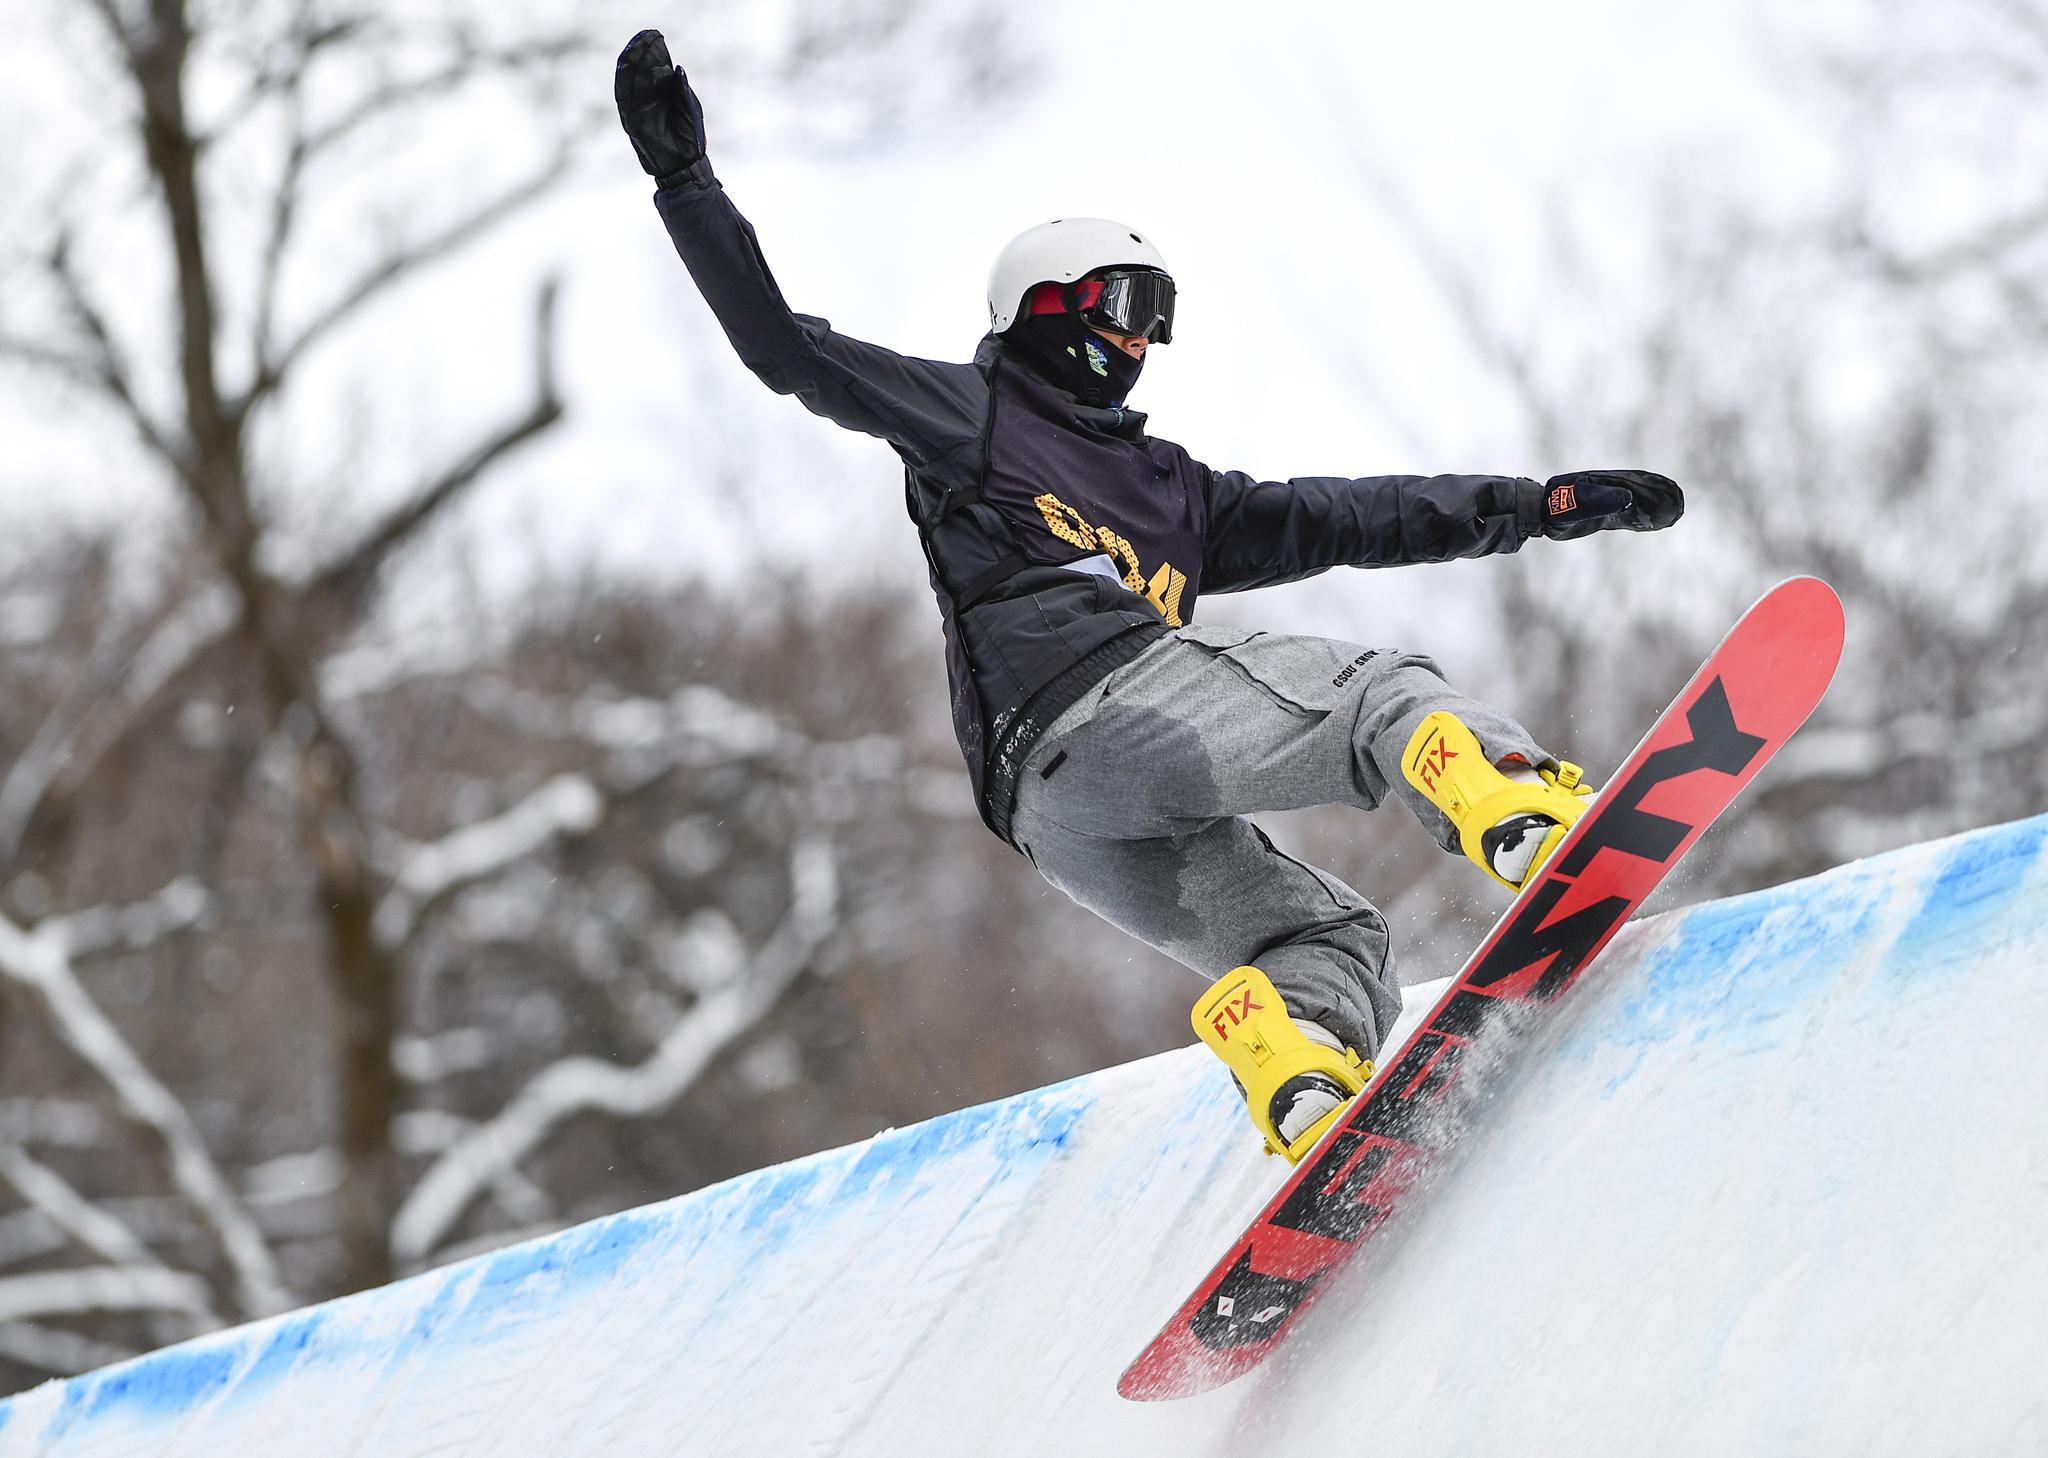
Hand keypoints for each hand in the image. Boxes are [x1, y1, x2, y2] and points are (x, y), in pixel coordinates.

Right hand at [615, 29, 706, 183]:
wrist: (687, 166)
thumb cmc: (690, 138)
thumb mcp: (689, 108)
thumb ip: (681, 89)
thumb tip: (676, 68)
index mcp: (662, 95)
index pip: (653, 68)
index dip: (653, 52)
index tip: (654, 35)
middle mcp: (647, 100)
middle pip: (640, 72)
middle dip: (641, 52)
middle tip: (645, 35)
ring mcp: (638, 111)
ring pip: (630, 82)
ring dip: (631, 63)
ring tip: (634, 45)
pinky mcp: (633, 123)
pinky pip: (625, 100)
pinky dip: (625, 83)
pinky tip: (626, 67)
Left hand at [1540, 470, 1682, 539]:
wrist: (1540, 514)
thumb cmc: (1555, 505)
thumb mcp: (1578, 502)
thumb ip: (1601, 501)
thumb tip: (1629, 499)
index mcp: (1605, 482)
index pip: (1636, 481)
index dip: (1656, 485)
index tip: (1673, 490)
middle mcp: (1609, 491)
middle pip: (1641, 491)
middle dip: (1661, 495)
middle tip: (1680, 502)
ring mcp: (1607, 503)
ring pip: (1637, 504)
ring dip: (1655, 507)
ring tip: (1675, 512)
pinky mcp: (1603, 516)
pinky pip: (1628, 517)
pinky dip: (1643, 519)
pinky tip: (1655, 523)